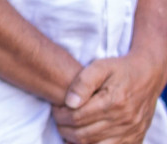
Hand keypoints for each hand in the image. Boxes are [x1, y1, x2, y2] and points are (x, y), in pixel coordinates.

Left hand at [52, 52, 166, 143]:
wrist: (147, 77)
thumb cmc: (119, 70)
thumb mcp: (100, 67)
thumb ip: (82, 82)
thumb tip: (69, 103)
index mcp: (114, 102)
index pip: (77, 116)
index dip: (60, 114)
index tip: (55, 108)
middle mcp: (124, 120)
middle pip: (83, 134)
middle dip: (64, 128)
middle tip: (58, 119)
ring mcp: (131, 132)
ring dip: (75, 139)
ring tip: (68, 127)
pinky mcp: (134, 139)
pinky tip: (82, 136)